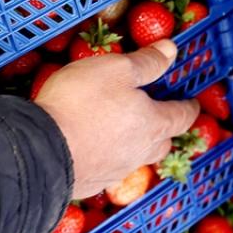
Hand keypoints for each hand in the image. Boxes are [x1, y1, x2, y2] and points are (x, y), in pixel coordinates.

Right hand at [34, 40, 199, 199]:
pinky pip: (108, 168)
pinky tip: (95, 148)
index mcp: (153, 123)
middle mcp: (140, 152)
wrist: (40, 151)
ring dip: (136, 144)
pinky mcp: (91, 182)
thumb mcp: (116, 69)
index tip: (192, 103)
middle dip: (164, 129)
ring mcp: (115, 171)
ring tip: (126, 131)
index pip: (182, 116)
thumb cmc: (82, 103)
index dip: (189, 107)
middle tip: (160, 116)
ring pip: (136, 157)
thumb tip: (171, 50)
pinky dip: (108, 156)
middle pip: (162, 142)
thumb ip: (147, 62)